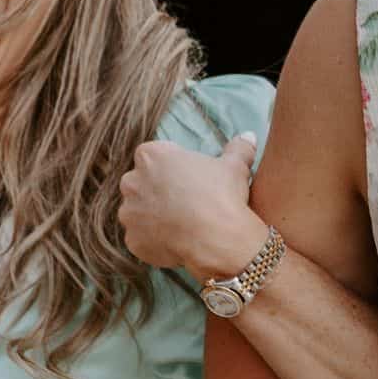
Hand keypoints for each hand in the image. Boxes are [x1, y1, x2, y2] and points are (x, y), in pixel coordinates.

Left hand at [117, 134, 268, 275]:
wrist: (218, 239)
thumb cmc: (222, 196)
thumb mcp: (235, 167)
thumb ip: (238, 148)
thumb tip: (248, 136)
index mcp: (152, 155)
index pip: (154, 156)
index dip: (171, 168)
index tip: (188, 179)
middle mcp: (132, 181)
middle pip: (140, 183)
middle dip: (156, 191)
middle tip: (183, 203)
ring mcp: (129, 212)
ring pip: (137, 212)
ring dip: (152, 216)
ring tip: (180, 225)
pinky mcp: (132, 240)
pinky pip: (140, 238)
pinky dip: (153, 241)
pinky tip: (175, 242)